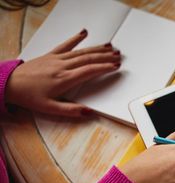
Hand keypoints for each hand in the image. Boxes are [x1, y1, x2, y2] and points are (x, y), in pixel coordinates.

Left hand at [5, 29, 120, 116]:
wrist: (9, 83)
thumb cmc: (29, 96)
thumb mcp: (50, 109)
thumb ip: (71, 110)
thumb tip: (89, 112)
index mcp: (64, 79)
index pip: (90, 71)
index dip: (105, 68)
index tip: (115, 66)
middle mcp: (62, 66)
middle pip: (89, 59)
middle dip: (106, 57)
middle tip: (118, 56)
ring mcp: (56, 59)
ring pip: (81, 51)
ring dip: (97, 49)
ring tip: (110, 47)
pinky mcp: (50, 55)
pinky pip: (66, 45)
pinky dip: (76, 38)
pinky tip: (84, 33)